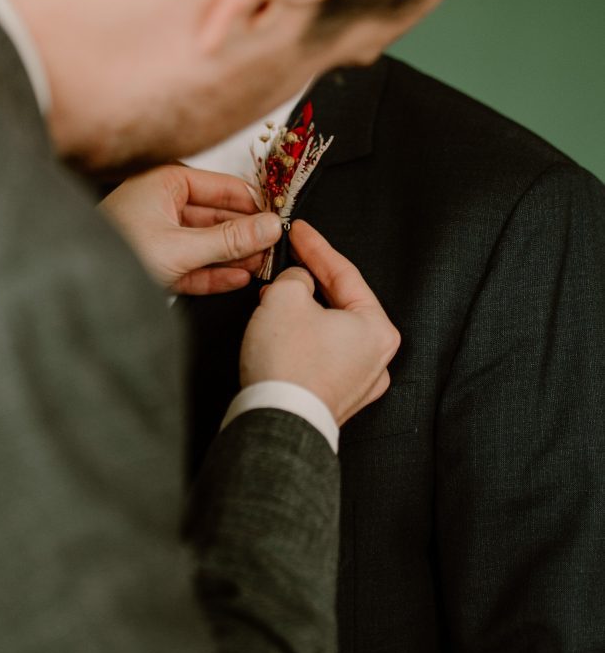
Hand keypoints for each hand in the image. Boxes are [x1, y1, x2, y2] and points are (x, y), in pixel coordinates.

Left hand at [99, 165, 281, 293]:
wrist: (78, 286)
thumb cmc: (115, 254)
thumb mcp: (181, 247)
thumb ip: (230, 239)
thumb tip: (271, 227)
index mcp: (168, 182)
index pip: (226, 188)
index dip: (255, 206)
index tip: (281, 222)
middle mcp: (166, 202)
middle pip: (219, 217)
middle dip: (247, 235)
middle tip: (277, 250)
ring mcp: (161, 233)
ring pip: (209, 242)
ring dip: (235, 256)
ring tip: (264, 267)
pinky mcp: (158, 261)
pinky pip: (195, 263)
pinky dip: (216, 272)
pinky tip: (240, 278)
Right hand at [240, 221, 399, 424]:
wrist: (276, 422)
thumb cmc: (288, 365)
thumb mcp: (285, 296)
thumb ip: (296, 277)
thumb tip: (297, 283)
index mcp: (377, 328)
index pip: (345, 274)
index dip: (316, 247)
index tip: (300, 231)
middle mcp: (376, 358)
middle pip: (340, 303)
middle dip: (309, 280)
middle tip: (288, 260)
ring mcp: (359, 382)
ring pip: (329, 330)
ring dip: (302, 311)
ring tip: (275, 298)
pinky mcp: (336, 398)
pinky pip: (321, 356)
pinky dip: (303, 339)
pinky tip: (281, 332)